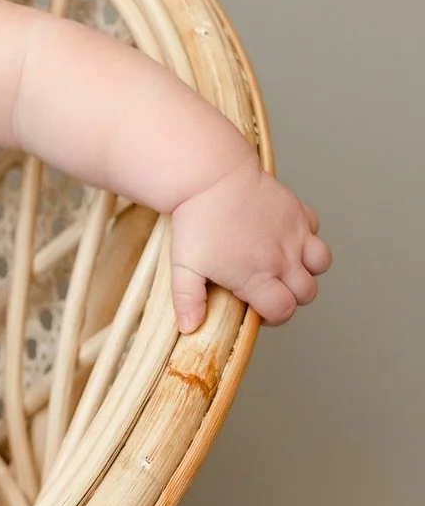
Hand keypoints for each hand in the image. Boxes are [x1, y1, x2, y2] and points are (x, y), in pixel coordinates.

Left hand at [169, 156, 332, 333]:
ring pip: (322, 262)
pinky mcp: (296, 210)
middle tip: (269, 287)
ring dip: (308, 269)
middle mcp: (282, 258)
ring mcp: (293, 232)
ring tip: (284, 264)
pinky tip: (285, 235)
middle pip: (306, 293)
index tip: (259, 308)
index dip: (273, 316)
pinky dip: (307, 235)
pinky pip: (315, 227)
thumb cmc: (195, 221)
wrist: (210, 176)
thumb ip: (188, 300)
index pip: (283, 311)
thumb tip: (189, 328)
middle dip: (291, 296)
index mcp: (256, 276)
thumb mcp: (184, 266)